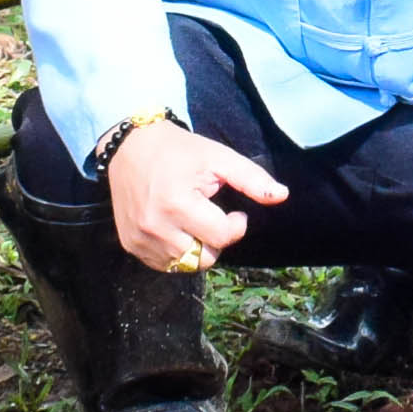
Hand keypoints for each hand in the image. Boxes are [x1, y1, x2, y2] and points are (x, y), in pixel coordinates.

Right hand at [105, 120, 287, 272]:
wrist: (130, 146)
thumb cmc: (179, 151)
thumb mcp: (219, 157)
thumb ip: (251, 178)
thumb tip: (282, 196)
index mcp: (178, 204)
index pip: (222, 237)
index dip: (236, 225)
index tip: (235, 211)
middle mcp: (155, 226)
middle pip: (204, 258)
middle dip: (216, 241)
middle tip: (212, 217)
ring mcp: (139, 238)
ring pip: (184, 265)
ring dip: (197, 248)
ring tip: (194, 221)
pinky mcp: (130, 244)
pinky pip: (163, 264)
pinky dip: (176, 253)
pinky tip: (177, 229)